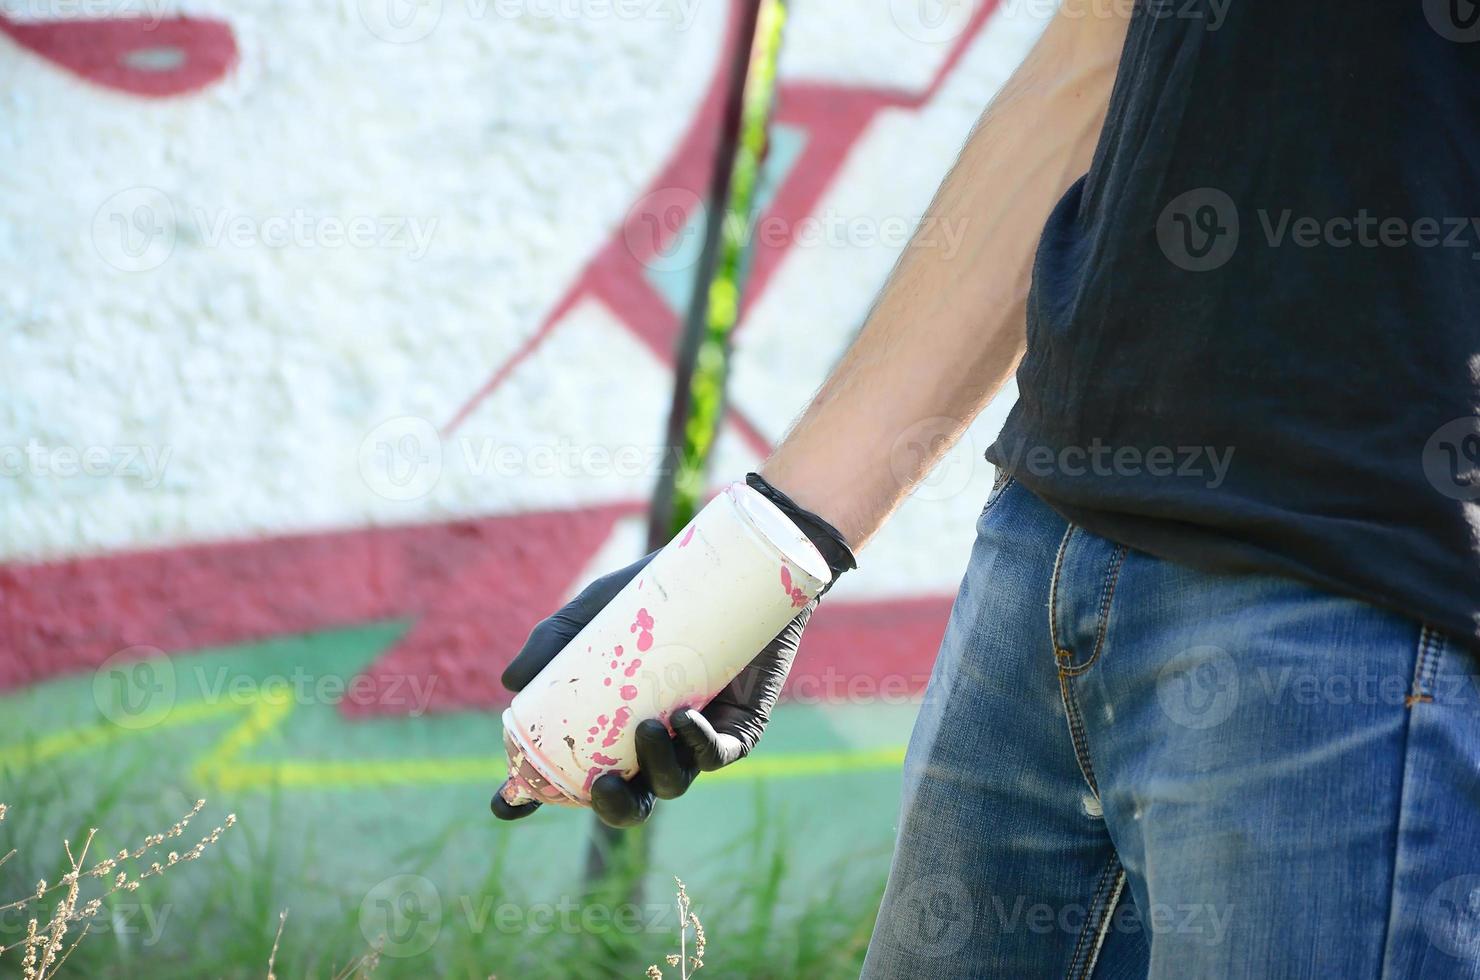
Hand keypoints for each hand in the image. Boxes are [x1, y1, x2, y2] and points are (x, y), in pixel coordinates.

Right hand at [490, 473, 854, 826]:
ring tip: (648, 728)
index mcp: (612, 728)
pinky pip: (719, 755)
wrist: (731, 569)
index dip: (535, 796)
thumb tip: (511, 683)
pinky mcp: (739, 728)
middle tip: (602, 786)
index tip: (506, 804)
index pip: (571, 775)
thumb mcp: (598, 609)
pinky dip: (700, 746)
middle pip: (629, 800)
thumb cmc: (660, 592)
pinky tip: (685, 721)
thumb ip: (554, 640)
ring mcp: (696, 739)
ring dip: (657, 769)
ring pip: (673, 781)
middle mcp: (651, 743)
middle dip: (613, 806)